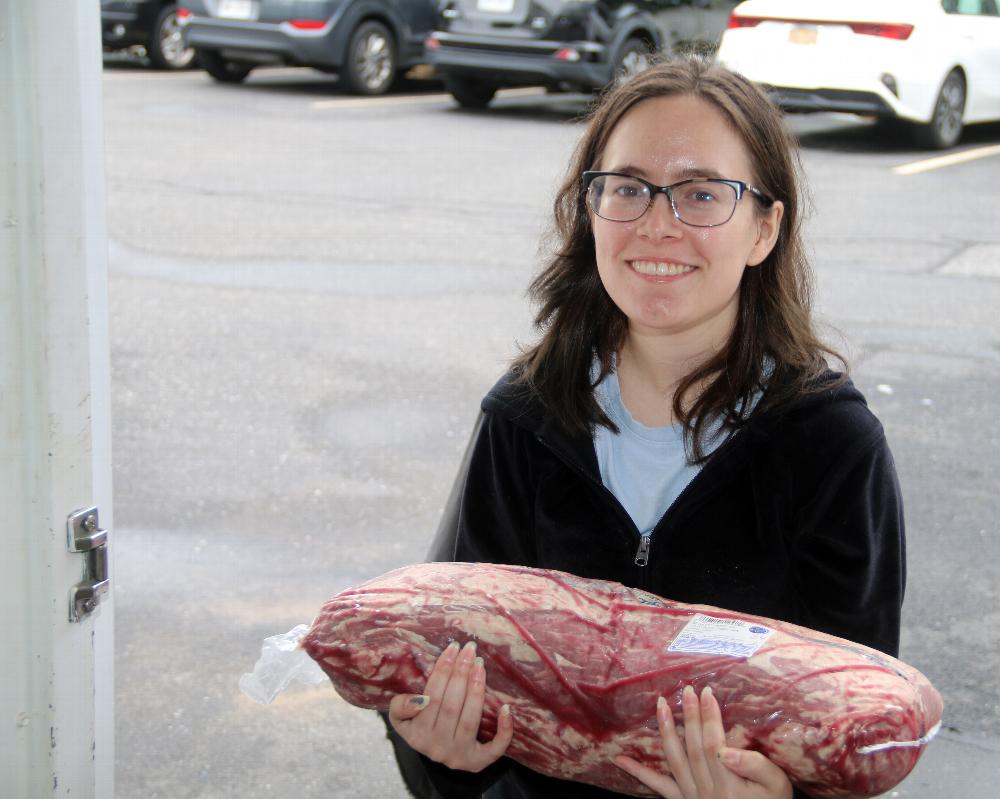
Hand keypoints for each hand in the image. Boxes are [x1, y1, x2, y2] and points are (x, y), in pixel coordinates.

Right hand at [388, 640, 513, 771]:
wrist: (437, 752)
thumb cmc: (421, 725)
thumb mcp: (402, 718)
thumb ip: (400, 707)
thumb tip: (419, 700)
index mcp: (416, 735)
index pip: (432, 697)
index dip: (442, 671)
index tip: (453, 648)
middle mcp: (436, 748)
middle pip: (452, 705)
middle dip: (461, 673)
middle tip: (470, 649)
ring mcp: (458, 756)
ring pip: (470, 719)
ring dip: (477, 689)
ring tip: (480, 665)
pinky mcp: (477, 763)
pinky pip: (494, 749)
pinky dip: (503, 730)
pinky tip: (506, 709)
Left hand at [614, 685, 792, 798]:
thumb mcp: (777, 786)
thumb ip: (755, 767)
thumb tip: (726, 750)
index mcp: (731, 784)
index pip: (714, 743)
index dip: (709, 717)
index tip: (707, 692)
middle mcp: (708, 791)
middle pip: (694, 747)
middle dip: (689, 716)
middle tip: (686, 689)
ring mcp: (692, 797)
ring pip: (675, 760)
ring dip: (665, 731)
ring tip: (659, 705)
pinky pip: (658, 787)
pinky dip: (639, 773)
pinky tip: (620, 760)